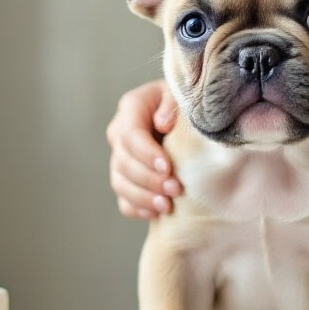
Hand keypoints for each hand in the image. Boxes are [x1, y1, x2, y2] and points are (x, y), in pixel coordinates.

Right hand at [106, 79, 182, 218]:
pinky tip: (156, 214)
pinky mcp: (127, 180)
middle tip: (176, 189)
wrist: (188, 119)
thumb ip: (172, 104)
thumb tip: (162, 124)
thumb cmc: (187, 104)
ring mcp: (120, 159)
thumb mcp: (182, 95)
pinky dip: (138, 209)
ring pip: (120, 183)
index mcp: (132, 107)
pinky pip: (124, 201)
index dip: (147, 154)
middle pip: (123, 162)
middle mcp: (120, 134)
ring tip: (167, 206)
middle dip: (149, 179)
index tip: (167, 167)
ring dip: (143, 198)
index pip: (131, 135)